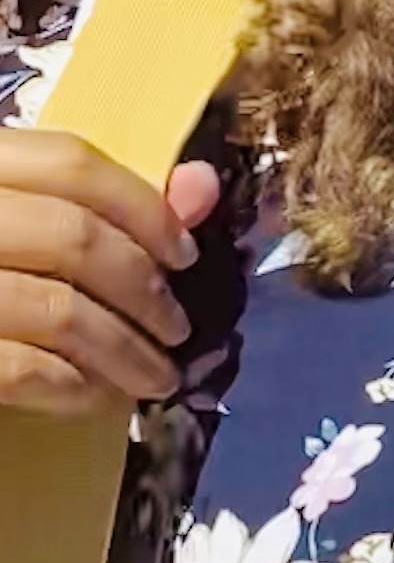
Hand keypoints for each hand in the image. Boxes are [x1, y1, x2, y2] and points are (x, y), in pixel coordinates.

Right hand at [0, 133, 218, 417]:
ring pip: (56, 310)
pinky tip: (99, 400)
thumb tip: (204, 186)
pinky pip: (20, 368)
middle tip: (179, 328)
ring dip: (124, 352)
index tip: (185, 253)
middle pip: (71, 238)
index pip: (68, 161)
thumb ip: (93, 199)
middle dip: (143, 289)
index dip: (142, 206)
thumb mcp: (9, 213)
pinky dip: (74, 388)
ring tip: (156, 378)